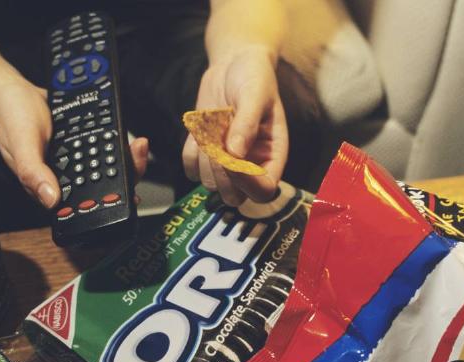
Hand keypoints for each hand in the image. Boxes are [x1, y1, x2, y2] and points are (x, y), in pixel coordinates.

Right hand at [0, 81, 148, 207]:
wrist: (14, 92)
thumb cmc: (10, 120)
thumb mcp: (19, 145)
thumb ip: (32, 172)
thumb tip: (50, 200)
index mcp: (52, 185)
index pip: (84, 202)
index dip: (108, 202)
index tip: (129, 195)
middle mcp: (68, 175)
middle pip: (104, 183)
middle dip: (126, 174)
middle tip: (138, 158)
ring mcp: (78, 158)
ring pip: (109, 165)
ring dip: (126, 157)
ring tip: (138, 146)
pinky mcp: (84, 141)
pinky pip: (105, 145)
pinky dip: (118, 141)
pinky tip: (128, 136)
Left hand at [182, 47, 287, 205]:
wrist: (234, 64)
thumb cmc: (254, 76)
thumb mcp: (255, 93)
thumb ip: (247, 122)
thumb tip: (235, 153)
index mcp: (272, 155)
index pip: (264, 191)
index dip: (248, 183)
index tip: (233, 160)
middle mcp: (251, 165)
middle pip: (234, 197)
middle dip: (222, 175)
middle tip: (218, 143)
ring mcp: (227, 163)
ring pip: (209, 184)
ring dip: (205, 159)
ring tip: (213, 128)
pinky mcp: (206, 155)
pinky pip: (191, 168)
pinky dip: (191, 153)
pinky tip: (200, 132)